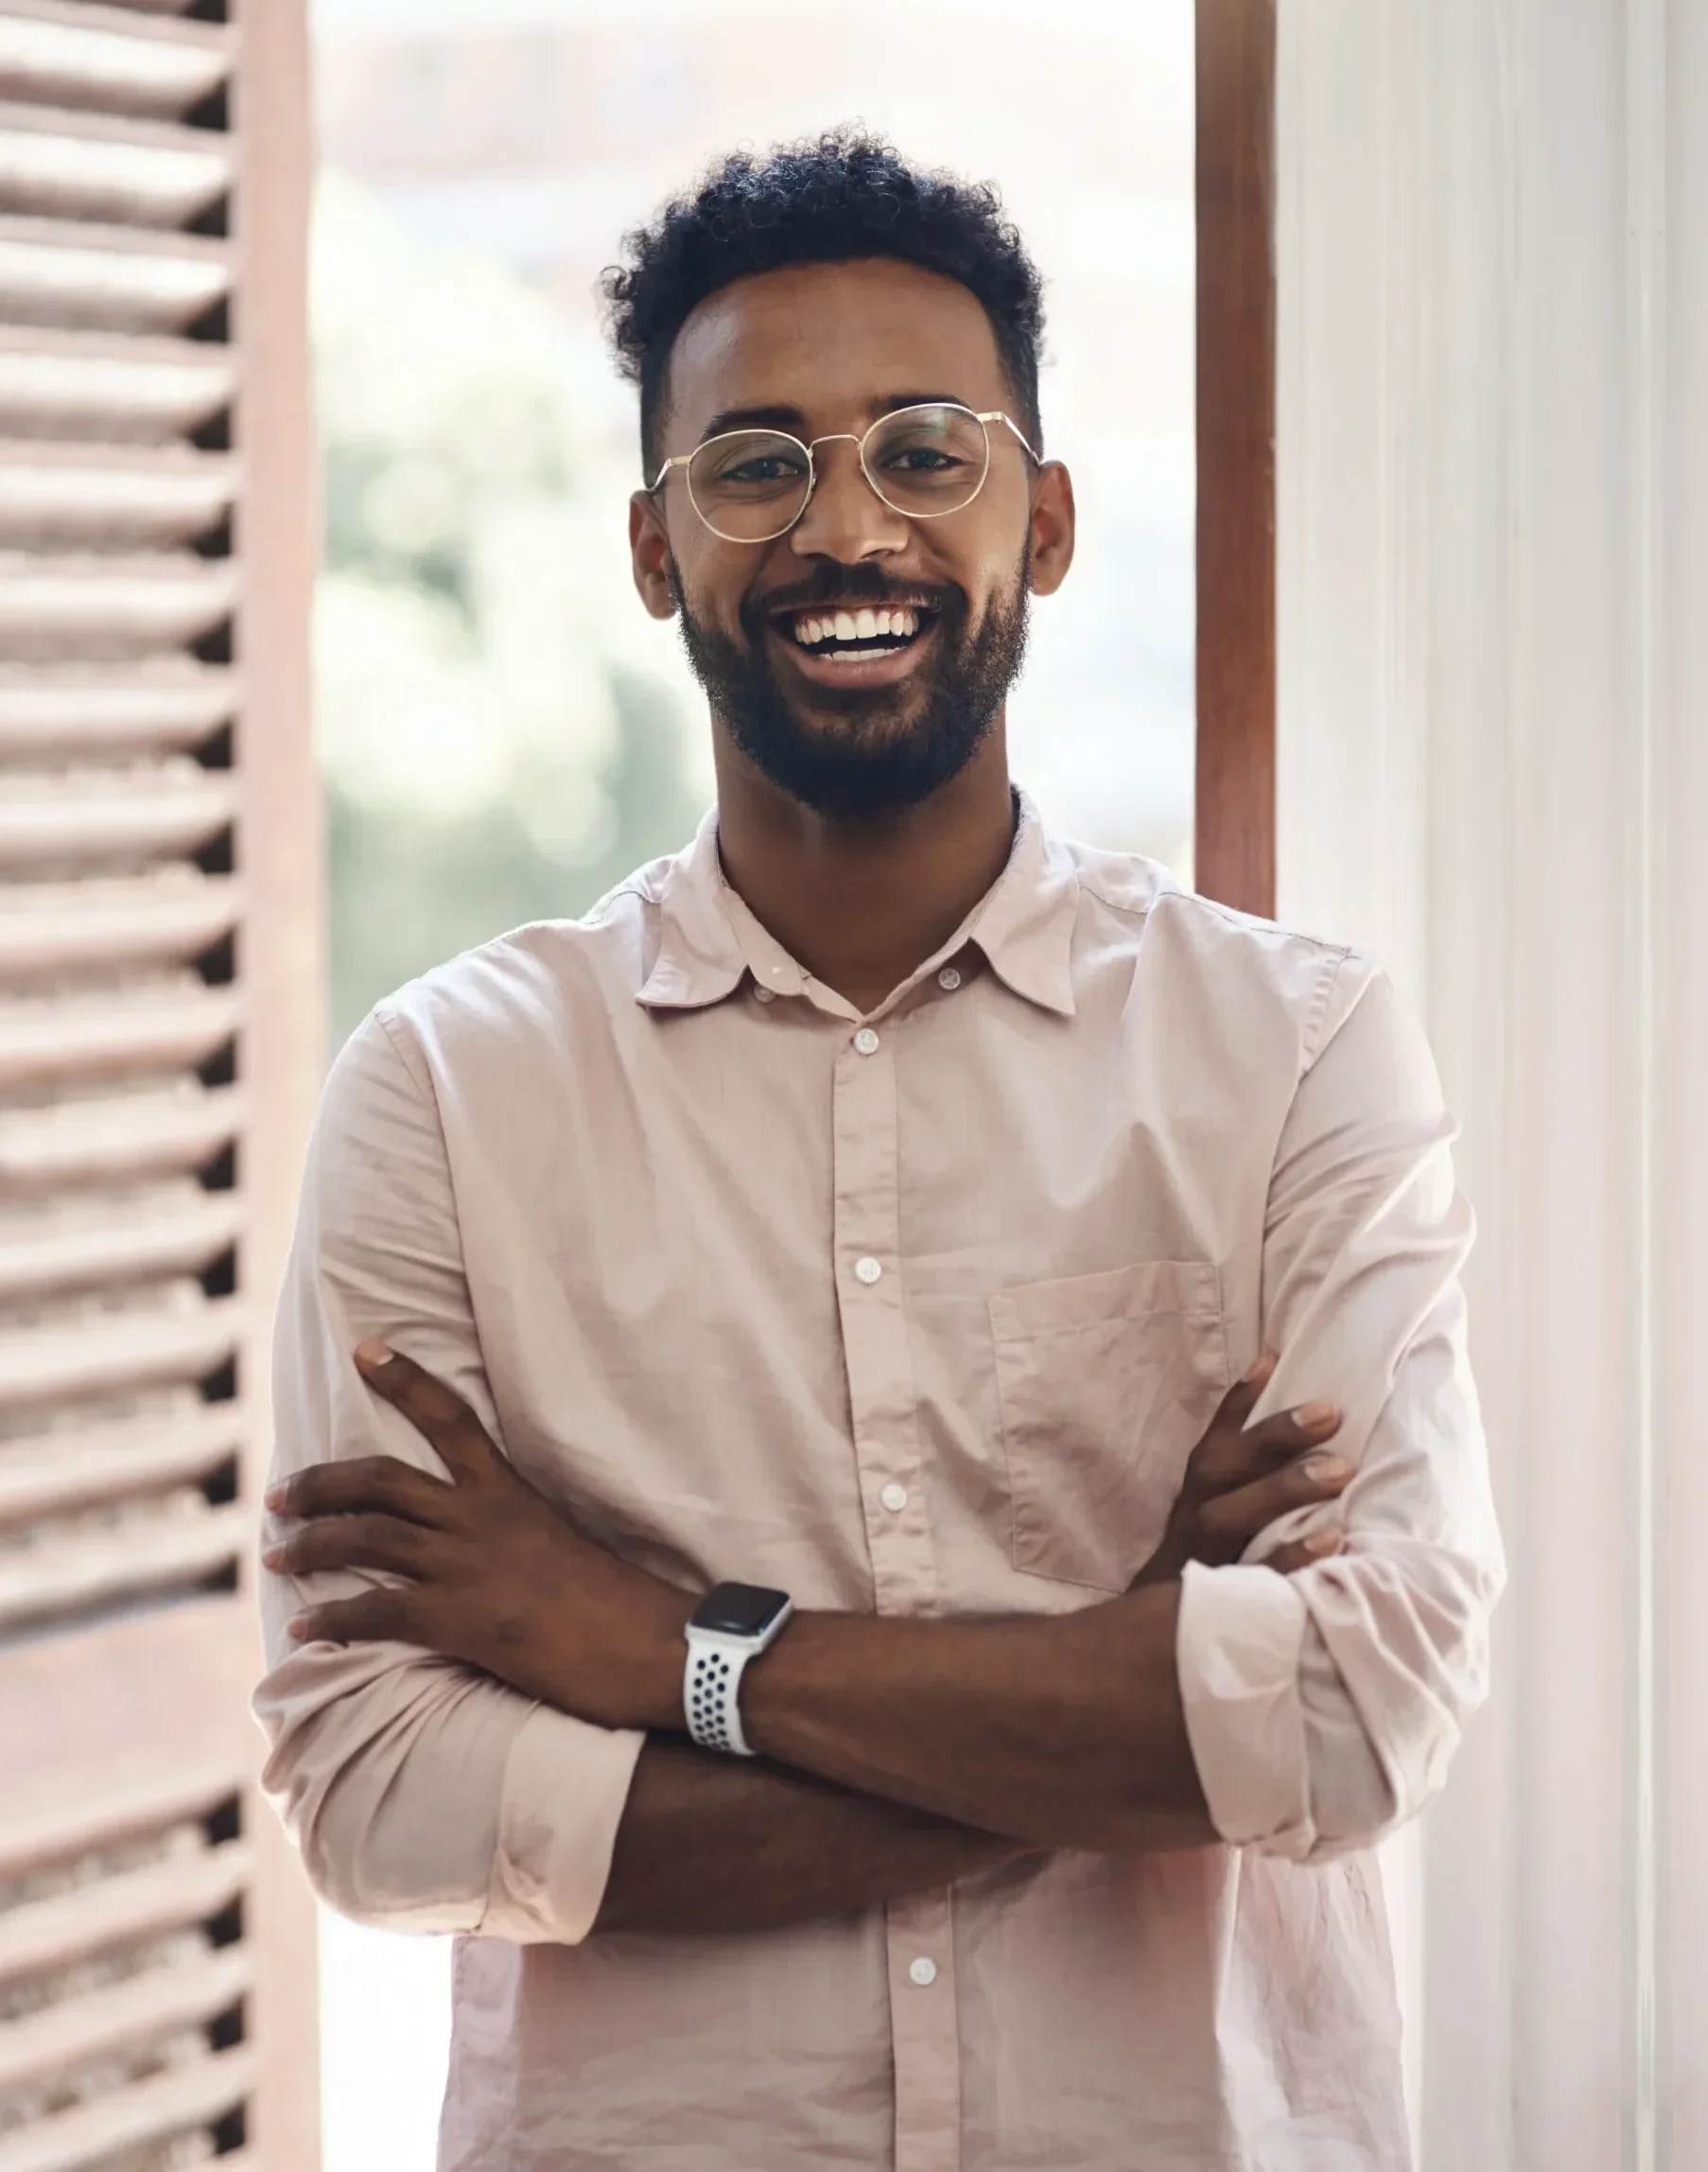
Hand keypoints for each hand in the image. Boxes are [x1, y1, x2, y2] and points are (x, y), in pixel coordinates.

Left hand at [263, 1343, 692, 1731]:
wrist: (648, 1646)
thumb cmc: (617, 1602)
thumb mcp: (561, 1542)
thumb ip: (515, 1532)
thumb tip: (482, 1543)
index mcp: (510, 1491)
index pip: (450, 1417)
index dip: (405, 1379)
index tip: (365, 1350)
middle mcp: (480, 1519)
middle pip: (381, 1481)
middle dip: (320, 1484)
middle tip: (277, 1495)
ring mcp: (467, 1568)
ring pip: (366, 1539)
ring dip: (311, 1545)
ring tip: (275, 1553)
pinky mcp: (459, 1621)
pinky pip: (377, 1612)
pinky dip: (333, 1617)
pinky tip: (305, 1627)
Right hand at [1130, 1351, 1350, 1586]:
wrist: (1156, 1634)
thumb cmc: (1208, 1564)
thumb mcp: (1218, 1515)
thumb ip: (1252, 1476)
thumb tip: (1300, 1424)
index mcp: (1199, 1493)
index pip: (1216, 1439)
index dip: (1240, 1400)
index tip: (1272, 1358)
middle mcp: (1195, 1516)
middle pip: (1223, 1468)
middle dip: (1274, 1437)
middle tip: (1331, 1412)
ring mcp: (1203, 1558)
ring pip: (1231, 1517)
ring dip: (1283, 1490)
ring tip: (1341, 1470)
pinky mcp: (1218, 1600)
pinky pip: (1253, 1577)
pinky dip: (1292, 1558)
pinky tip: (1332, 1541)